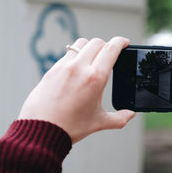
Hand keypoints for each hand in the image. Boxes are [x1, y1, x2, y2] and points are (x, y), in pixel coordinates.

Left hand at [18, 37, 135, 143]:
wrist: (40, 130)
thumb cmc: (70, 127)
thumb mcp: (99, 122)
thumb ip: (119, 118)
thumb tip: (131, 114)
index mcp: (95, 78)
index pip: (111, 49)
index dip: (121, 42)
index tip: (125, 42)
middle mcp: (80, 67)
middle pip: (97, 42)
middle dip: (107, 45)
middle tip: (110, 54)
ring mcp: (64, 66)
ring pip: (81, 44)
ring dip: (90, 47)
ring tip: (93, 58)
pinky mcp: (52, 69)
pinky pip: (68, 54)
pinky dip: (76, 56)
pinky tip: (77, 69)